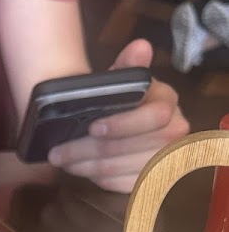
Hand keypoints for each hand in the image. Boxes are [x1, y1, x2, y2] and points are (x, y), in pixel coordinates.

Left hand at [48, 39, 188, 193]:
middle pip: (133, 148)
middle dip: (90, 150)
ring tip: (61, 160)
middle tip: (58, 152)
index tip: (93, 127)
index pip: (155, 117)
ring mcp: (164, 159)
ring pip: (123, 168)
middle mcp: (174, 132)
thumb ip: (126, 66)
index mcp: (168, 102)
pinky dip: (96, 178)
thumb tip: (140, 47)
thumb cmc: (117, 101)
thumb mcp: (118, 80)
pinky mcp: (150, 180)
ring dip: (87, 166)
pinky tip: (79, 169)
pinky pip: (122, 184)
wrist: (116, 123)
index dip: (124, 124)